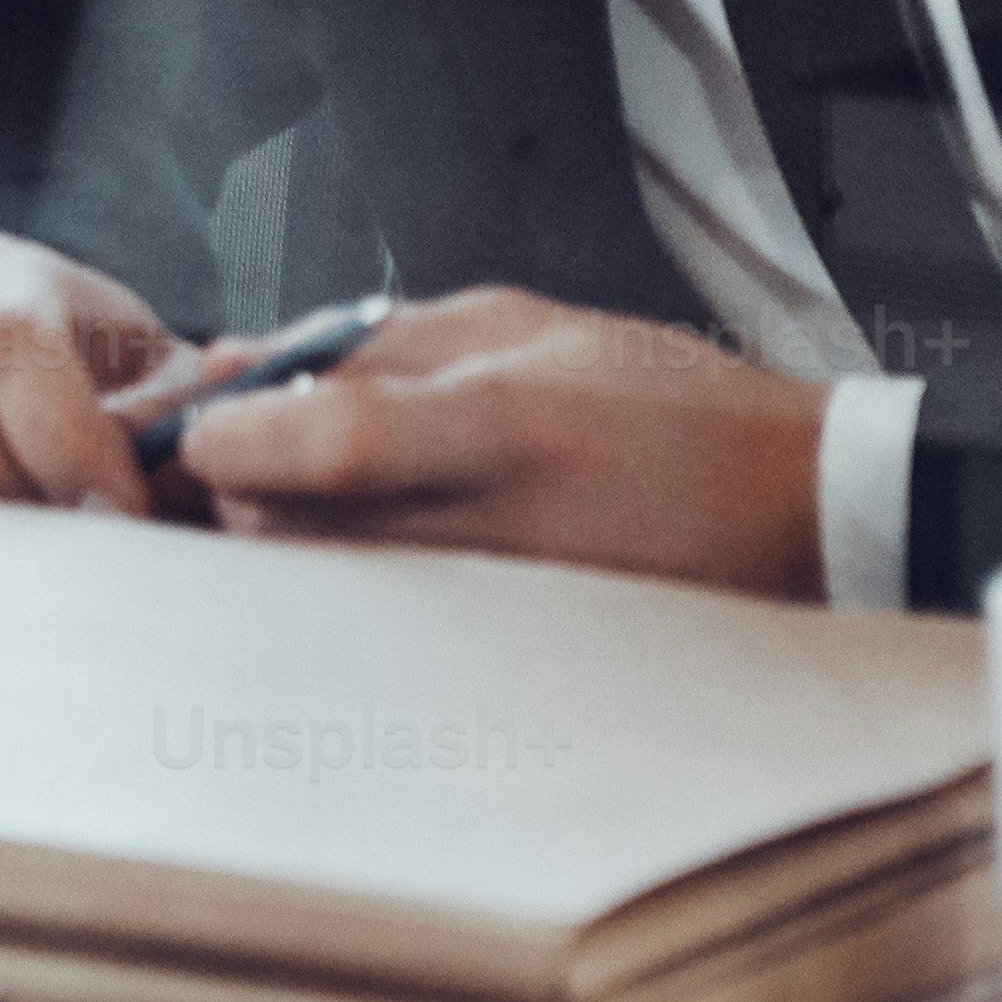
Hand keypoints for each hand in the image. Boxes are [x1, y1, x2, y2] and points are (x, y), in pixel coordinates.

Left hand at [150, 287, 828, 594]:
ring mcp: (499, 617)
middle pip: (291, 536)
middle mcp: (494, 530)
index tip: (200, 429)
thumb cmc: (660, 406)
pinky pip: (369, 647)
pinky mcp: (505, 675)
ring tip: (313, 510)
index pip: (325, 441)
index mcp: (501, 422)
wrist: (801, 513)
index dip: (233, 437)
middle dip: (236, 499)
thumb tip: (230, 368)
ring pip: (316, 600)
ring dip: (279, 552)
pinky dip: (336, 604)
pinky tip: (366, 567)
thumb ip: (367, 344)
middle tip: (245, 467)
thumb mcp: (521, 327)